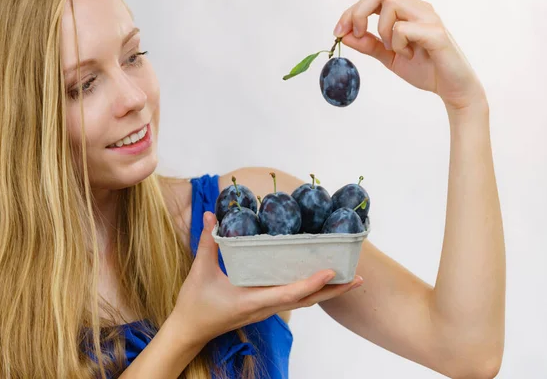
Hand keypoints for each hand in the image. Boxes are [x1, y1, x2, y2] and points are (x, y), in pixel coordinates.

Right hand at [171, 211, 362, 345]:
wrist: (190, 331)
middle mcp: (264, 307)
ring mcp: (265, 310)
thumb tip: (210, 215)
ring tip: (348, 278)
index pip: (288, 294)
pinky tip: (318, 280)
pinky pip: (293, 300)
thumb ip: (208, 242)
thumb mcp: (200, 271)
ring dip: (326, 292)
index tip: (331, 271)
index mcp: (251, 301)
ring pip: (302, 303)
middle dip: (333, 290)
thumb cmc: (195, 304)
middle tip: (357, 277)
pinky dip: (310, 291)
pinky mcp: (263, 308)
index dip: (311, 283)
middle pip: (306, 301)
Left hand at [333, 0, 486, 111]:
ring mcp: (428, 18)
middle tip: (358, 36)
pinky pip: (404, 29)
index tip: (339, 32)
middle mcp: (418, 8)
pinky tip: (409, 55)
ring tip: (395, 50)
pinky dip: (398, 44)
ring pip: (391, 5)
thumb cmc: (425, 68)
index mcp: (406, 10)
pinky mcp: (436, 33)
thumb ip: (369, 44)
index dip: (351, 12)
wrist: (452, 88)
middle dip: (359, 13)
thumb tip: (344, 35)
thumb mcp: (389, 56)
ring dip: (382, 31)